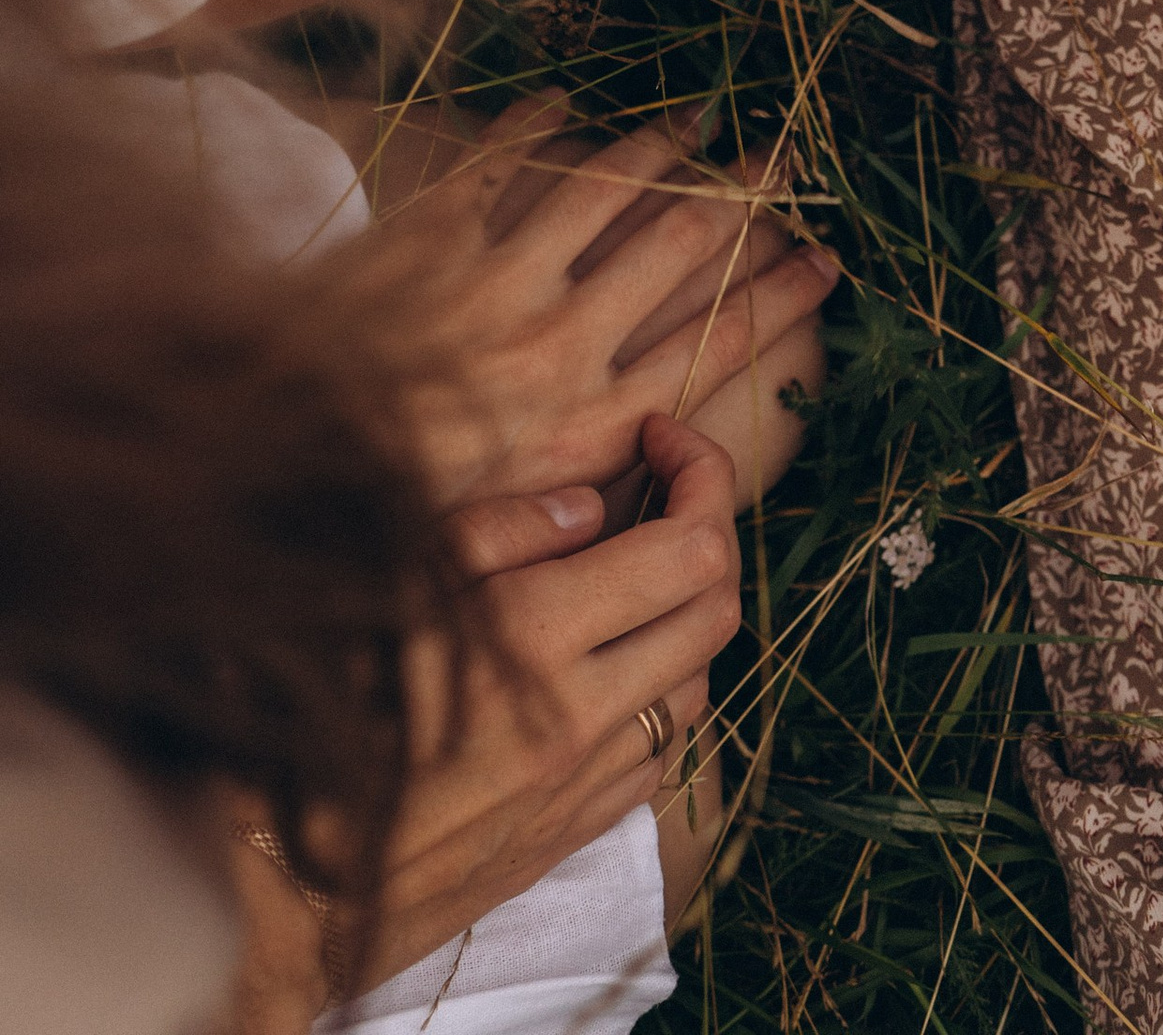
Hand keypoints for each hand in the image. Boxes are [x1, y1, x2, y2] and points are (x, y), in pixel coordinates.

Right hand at [354, 417, 736, 991]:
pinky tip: (608, 664)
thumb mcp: (389, 589)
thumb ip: (498, 533)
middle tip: (666, 490)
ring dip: (685, 615)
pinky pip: (661, 748)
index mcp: (539, 637)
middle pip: (717, 606)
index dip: (700, 470)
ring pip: (699, 679)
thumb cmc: (319, 717)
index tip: (663, 436)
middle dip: (709, 529)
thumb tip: (587, 505)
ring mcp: (589, 780)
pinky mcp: (578, 828)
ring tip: (632, 575)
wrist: (285, 886)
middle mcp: (586, 712)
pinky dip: (657, 690)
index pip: (691, 542)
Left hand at [355, 99, 835, 506]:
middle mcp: (563, 341)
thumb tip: (636, 495)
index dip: (783, 294)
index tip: (827, 259)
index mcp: (591, 422)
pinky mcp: (434, 236)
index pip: (719, 339)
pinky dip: (536, 127)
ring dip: (656, 145)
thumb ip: (580, 503)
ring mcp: (500, 279)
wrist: (273, 467)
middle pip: (682, 242)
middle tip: (781, 155)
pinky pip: (500, 161)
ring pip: (606, 186)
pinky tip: (558, 103)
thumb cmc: (392, 520)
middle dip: (745, 192)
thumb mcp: (513, 532)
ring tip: (691, 121)